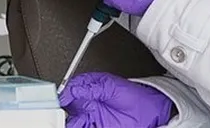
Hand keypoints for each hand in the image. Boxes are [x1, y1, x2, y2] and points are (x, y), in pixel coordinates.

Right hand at [59, 72, 173, 127]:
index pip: (71, 88)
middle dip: (64, 106)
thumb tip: (73, 89)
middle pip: (69, 104)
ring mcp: (91, 114)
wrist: (148, 112)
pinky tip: (76, 124)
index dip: (65, 92)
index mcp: (90, 86)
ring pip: (73, 117)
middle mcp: (88, 100)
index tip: (63, 97)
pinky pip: (81, 126)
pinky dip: (76, 125)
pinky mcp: (95, 125)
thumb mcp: (110, 86)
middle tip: (61, 109)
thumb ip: (91, 88)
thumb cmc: (134, 95)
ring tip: (68, 119)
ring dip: (68, 119)